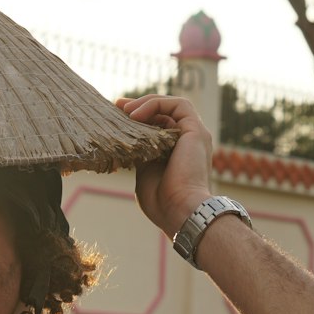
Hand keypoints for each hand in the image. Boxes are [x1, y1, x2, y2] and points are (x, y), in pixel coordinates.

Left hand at [115, 95, 212, 236]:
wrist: (180, 210)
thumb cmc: (161, 202)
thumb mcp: (145, 173)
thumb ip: (141, 156)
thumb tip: (129, 143)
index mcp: (176, 153)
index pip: (158, 126)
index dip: (139, 117)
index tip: (117, 114)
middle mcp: (188, 142)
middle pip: (164, 113)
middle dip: (139, 106)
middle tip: (117, 105)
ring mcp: (194, 135)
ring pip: (172, 105)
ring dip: (147, 103)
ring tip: (126, 110)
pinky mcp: (196, 130)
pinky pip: (178, 105)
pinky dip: (156, 105)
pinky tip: (137, 115)